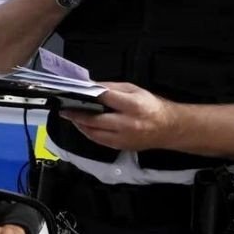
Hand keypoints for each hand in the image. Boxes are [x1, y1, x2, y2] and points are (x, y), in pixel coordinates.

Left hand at [61, 81, 176, 150]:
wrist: (168, 128)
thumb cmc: (151, 105)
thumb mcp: (135, 90)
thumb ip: (113, 88)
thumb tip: (92, 86)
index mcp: (133, 105)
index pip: (104, 98)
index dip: (87, 95)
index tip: (74, 93)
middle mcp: (127, 123)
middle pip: (95, 120)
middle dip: (76, 114)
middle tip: (64, 109)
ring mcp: (123, 137)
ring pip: (93, 133)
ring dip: (80, 125)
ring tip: (71, 117)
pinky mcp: (121, 146)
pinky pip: (99, 141)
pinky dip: (89, 133)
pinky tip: (84, 126)